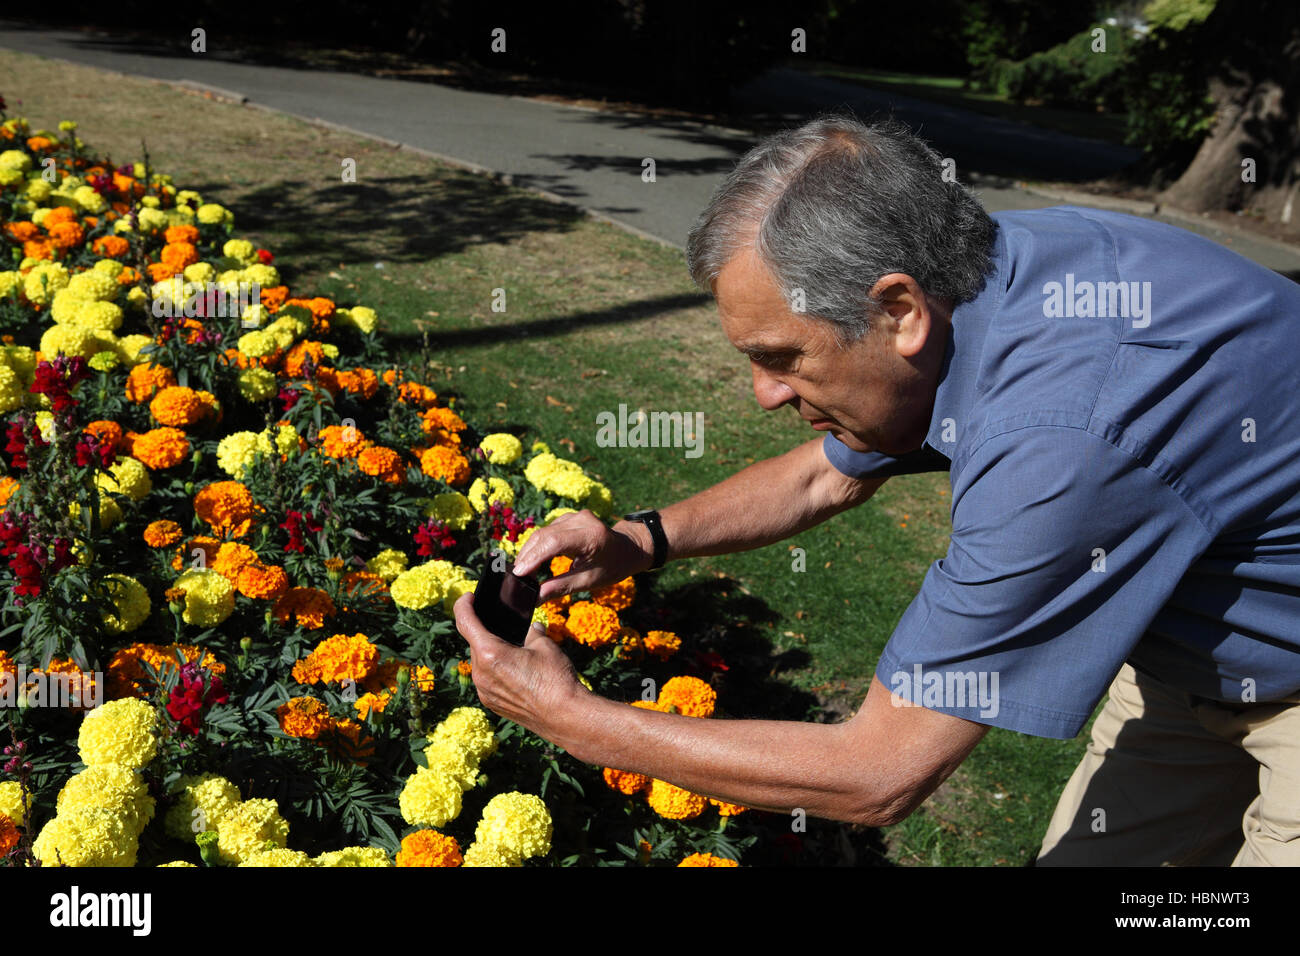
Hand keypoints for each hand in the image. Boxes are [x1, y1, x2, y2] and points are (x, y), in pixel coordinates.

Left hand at [453, 593, 590, 742]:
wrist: (565, 716)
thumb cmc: (556, 679)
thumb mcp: (545, 645)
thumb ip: (532, 632)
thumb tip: (532, 628)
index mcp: (490, 653)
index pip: (465, 622)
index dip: (463, 605)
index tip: (468, 598)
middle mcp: (481, 674)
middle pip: (474, 644)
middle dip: (485, 632)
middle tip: (501, 625)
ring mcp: (484, 692)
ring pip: (480, 663)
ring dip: (491, 653)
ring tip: (513, 650)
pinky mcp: (492, 704)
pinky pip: (486, 680)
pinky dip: (495, 670)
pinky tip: (515, 670)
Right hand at [513, 509, 652, 601]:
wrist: (628, 548)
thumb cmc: (612, 566)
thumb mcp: (589, 581)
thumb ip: (560, 587)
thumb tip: (534, 599)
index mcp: (592, 536)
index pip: (555, 543)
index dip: (534, 558)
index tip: (519, 574)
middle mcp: (582, 520)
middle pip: (545, 536)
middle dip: (527, 556)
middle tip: (516, 577)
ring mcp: (575, 516)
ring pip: (543, 532)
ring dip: (530, 551)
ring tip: (522, 571)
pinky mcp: (569, 517)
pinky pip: (547, 530)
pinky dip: (537, 545)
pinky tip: (531, 560)